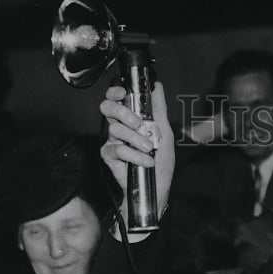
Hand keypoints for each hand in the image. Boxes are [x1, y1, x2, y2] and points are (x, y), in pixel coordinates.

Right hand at [99, 82, 174, 223]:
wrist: (157, 188)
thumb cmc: (160, 161)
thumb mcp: (165, 133)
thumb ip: (159, 110)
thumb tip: (157, 86)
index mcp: (131, 118)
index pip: (115, 98)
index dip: (115, 92)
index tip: (124, 93)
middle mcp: (119, 127)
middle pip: (107, 108)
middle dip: (122, 111)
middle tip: (137, 123)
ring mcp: (112, 141)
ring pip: (114, 129)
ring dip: (136, 138)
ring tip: (149, 148)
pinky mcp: (109, 156)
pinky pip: (117, 149)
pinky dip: (134, 155)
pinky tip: (146, 161)